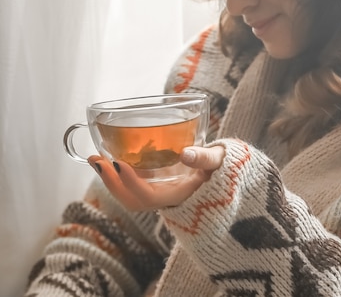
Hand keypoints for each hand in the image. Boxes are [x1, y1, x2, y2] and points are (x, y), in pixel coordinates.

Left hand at [87, 145, 224, 210]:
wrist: (231, 179)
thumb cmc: (226, 170)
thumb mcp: (220, 162)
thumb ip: (206, 158)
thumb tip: (186, 154)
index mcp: (181, 196)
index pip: (148, 196)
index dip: (130, 182)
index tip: (117, 163)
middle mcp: (167, 199)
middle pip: (132, 199)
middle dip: (112, 182)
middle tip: (96, 159)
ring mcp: (161, 193)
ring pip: (129, 194)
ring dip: (111, 179)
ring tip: (97, 158)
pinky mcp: (159, 185)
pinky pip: (135, 184)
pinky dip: (120, 174)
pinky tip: (113, 155)